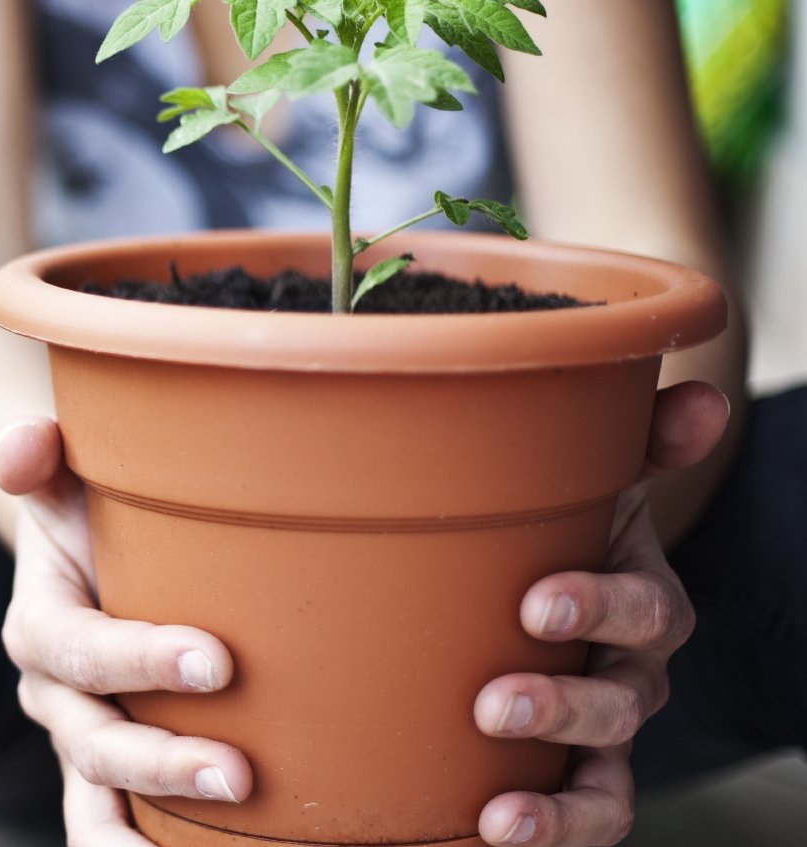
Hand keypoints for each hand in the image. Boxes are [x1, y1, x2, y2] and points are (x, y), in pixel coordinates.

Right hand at [0, 418, 252, 845]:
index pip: (78, 650)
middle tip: (238, 772)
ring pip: (98, 800)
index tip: (217, 662)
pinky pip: (117, 825)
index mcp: (39, 623)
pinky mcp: (117, 777)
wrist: (95, 558)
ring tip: (221, 825)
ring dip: (149, 825)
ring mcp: (83, 743)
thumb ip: (40, 453)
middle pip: (92, 742)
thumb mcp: (68, 475)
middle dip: (160, 761)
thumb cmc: (95, 512)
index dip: (136, 660)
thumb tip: (24, 448)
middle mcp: (53, 695)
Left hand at [473, 381, 728, 845]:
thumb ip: (641, 441)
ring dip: (559, 799)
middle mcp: (630, 672)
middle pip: (620, 700)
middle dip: (565, 704)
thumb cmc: (556, 533)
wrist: (526, 598)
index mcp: (636, 597)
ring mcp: (602, 734)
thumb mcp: (589, 483)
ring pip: (605, 776)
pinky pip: (583, 816)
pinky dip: (551, 830)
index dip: (601, 606)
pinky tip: (494, 833)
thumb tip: (704, 395)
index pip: (641, 608)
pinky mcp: (569, 779)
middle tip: (495, 703)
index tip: (537, 603)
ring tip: (505, 813)